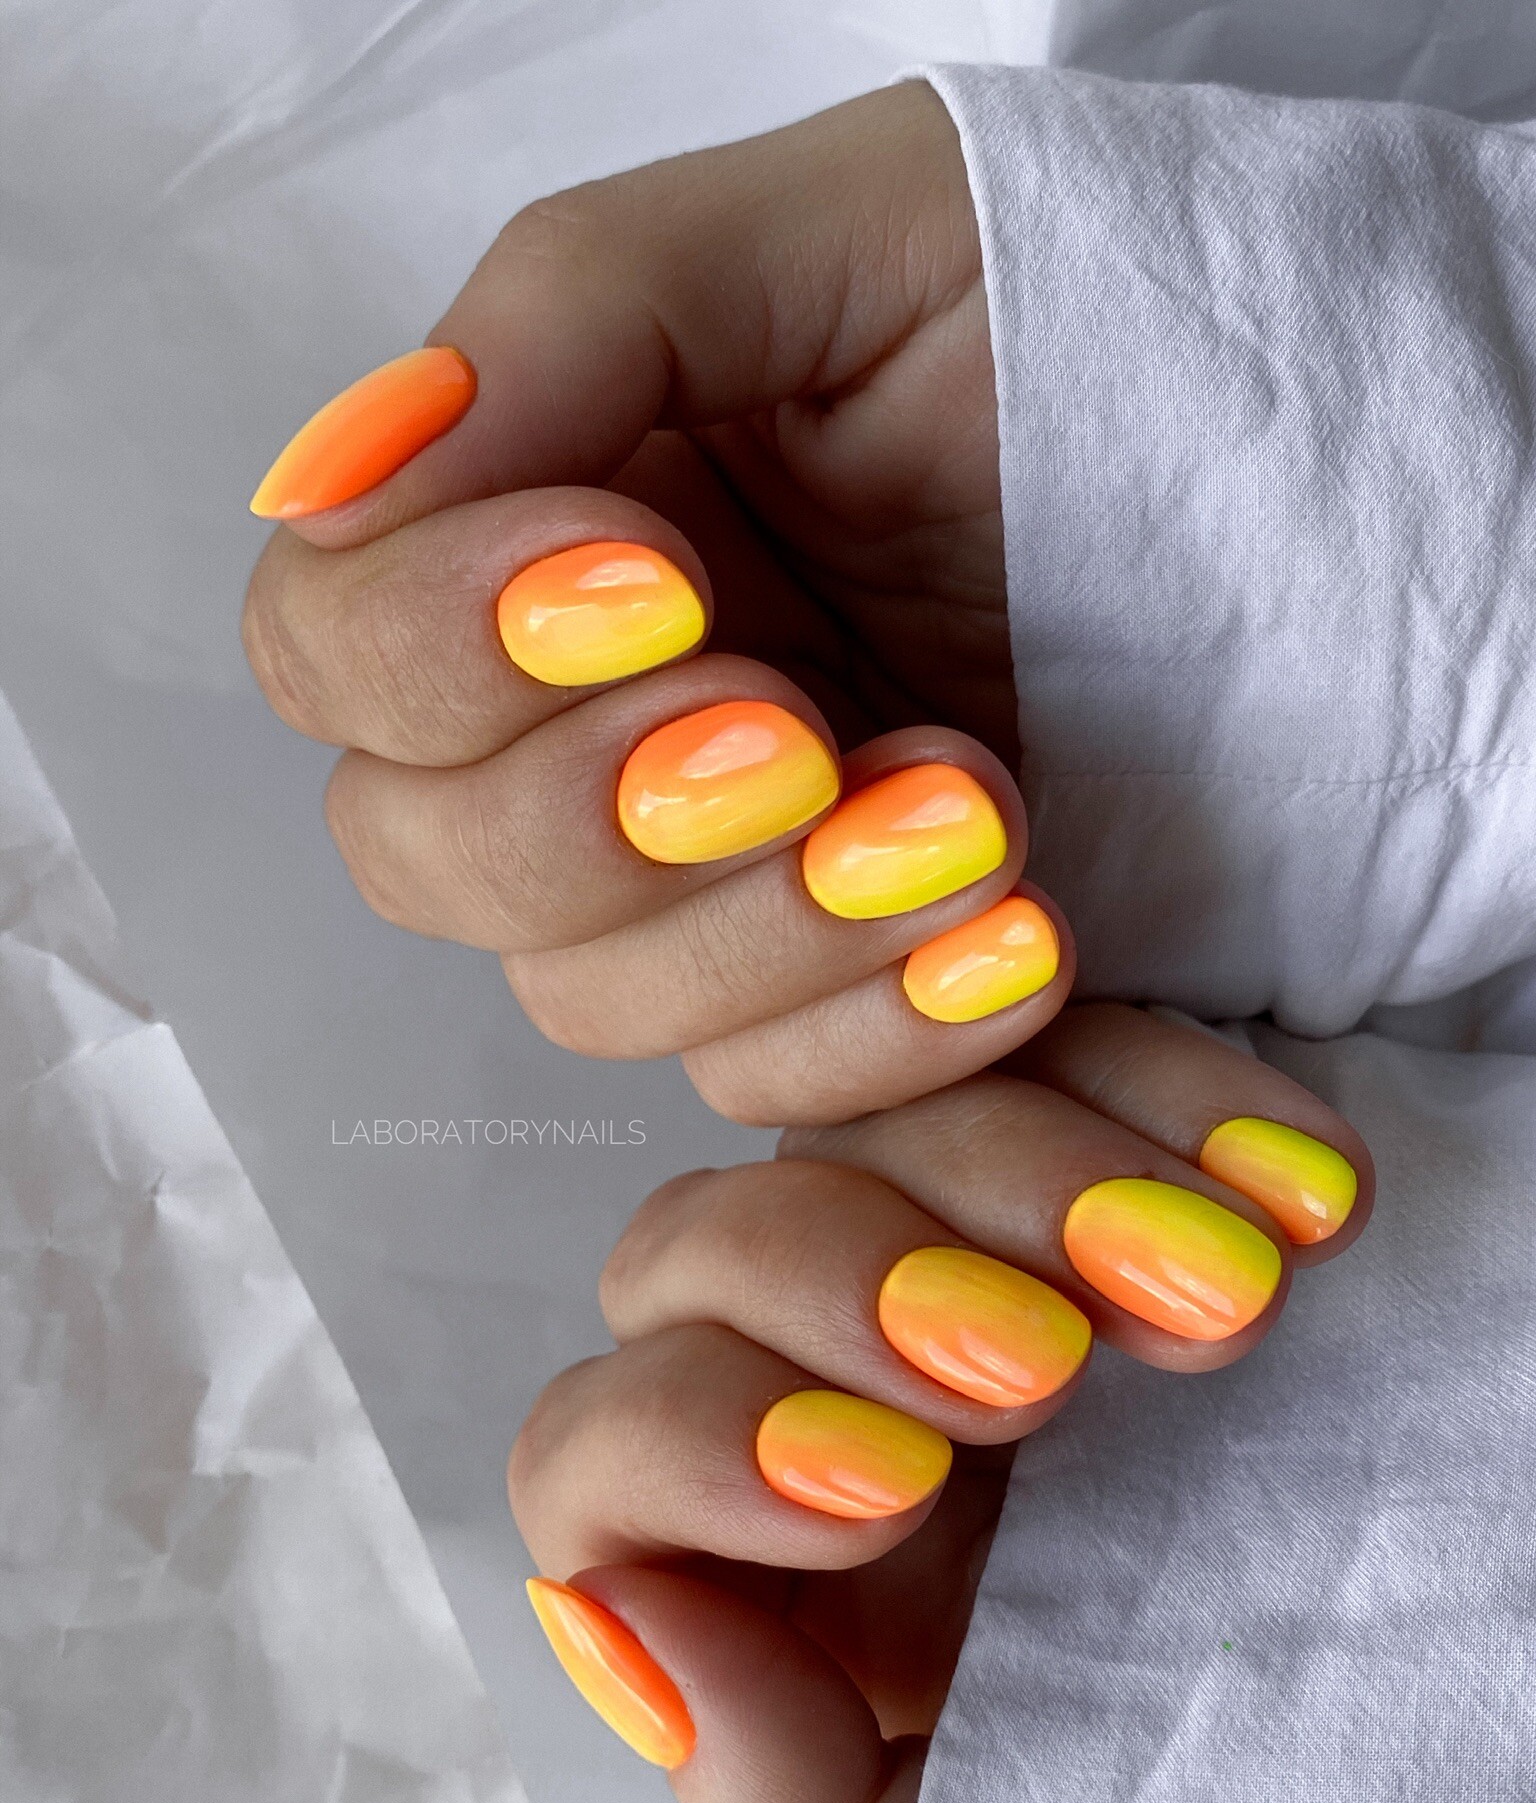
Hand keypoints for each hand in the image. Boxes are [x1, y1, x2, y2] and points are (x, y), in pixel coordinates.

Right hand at [243, 83, 1036, 1124]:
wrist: (1295, 463)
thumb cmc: (1068, 316)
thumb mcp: (822, 237)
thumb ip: (567, 321)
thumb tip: (337, 482)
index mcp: (538, 524)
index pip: (334, 649)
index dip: (438, 651)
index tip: (652, 581)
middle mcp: (587, 713)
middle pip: (425, 858)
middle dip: (595, 819)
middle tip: (795, 730)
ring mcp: (707, 869)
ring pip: (589, 999)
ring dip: (764, 931)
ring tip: (971, 803)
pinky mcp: (835, 985)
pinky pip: (769, 1085)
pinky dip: (877, 1037)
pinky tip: (1015, 938)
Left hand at [507, 1005, 1373, 1802]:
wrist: (1371, 1756)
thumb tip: (631, 1610)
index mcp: (741, 1559)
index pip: (599, 1451)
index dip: (701, 1441)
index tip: (892, 1487)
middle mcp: (811, 1384)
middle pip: (701, 1245)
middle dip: (851, 1278)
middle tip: (1043, 1365)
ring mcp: (938, 1251)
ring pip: (871, 1118)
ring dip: (1033, 1173)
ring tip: (1219, 1279)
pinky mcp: (1075, 1159)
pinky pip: (1062, 1051)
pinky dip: (1173, 1096)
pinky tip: (1291, 1188)